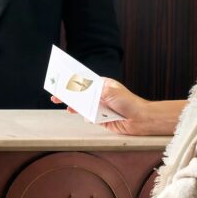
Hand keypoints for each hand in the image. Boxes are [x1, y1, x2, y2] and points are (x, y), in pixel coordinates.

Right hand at [54, 78, 185, 135]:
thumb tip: (82, 89)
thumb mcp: (111, 93)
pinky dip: (84, 116)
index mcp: (102, 85)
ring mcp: (99, 107)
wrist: (140, 119)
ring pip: (82, 105)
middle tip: (56, 94)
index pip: (85, 80)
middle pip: (81, 94)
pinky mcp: (100, 118)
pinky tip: (81, 115)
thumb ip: (95, 91)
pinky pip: (88, 117)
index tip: (62, 77)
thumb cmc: (129, 102)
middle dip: (69, 93)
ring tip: (65, 106)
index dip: (73, 79)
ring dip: (73, 105)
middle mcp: (100, 95)